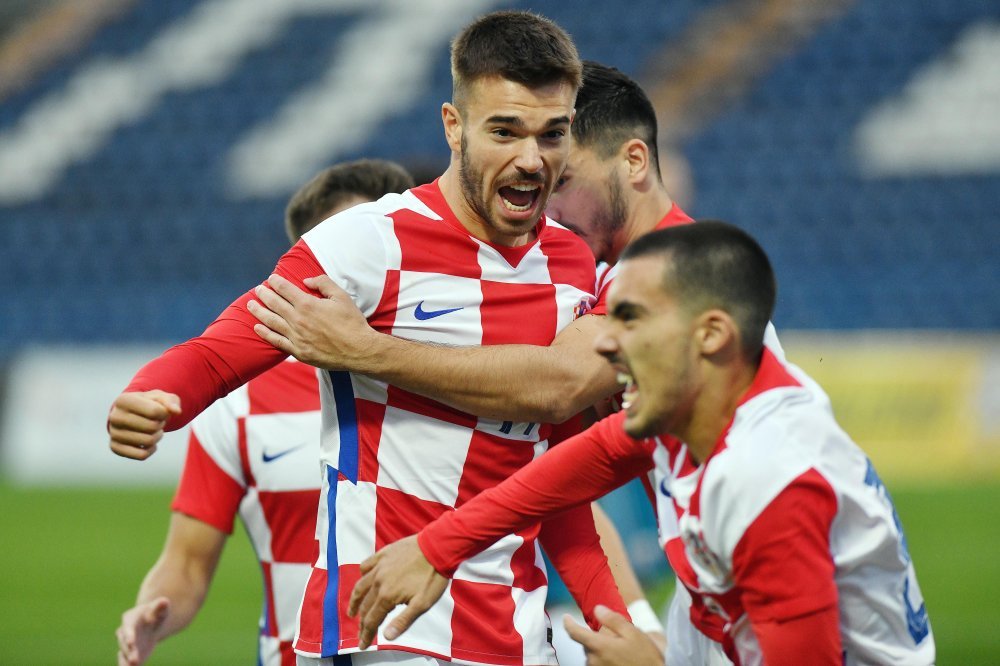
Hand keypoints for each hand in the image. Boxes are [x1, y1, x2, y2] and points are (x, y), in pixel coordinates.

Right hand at [108, 391, 180, 459]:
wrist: (131, 413)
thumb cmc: (148, 403)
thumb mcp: (160, 397)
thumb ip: (170, 401)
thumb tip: (177, 412)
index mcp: (124, 400)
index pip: (155, 411)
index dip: (164, 413)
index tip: (161, 410)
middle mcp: (114, 416)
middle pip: (152, 427)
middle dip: (161, 424)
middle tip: (157, 421)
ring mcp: (113, 433)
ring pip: (148, 442)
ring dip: (157, 436)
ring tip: (153, 430)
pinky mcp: (115, 447)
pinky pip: (141, 455)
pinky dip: (151, 449)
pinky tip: (149, 443)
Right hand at [116, 597, 169, 665]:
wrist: (153, 623)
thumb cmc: (157, 613)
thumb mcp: (160, 608)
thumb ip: (161, 605)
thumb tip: (164, 601)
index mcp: (130, 619)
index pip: (128, 627)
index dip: (129, 634)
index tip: (131, 642)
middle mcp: (124, 632)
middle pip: (124, 643)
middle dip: (129, 651)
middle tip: (135, 660)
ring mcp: (126, 644)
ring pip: (124, 653)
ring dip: (127, 660)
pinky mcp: (129, 653)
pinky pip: (125, 661)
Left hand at [247, 274, 379, 371]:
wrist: (359, 350)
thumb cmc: (352, 322)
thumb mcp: (341, 296)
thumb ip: (323, 283)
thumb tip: (306, 281)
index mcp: (308, 305)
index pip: (285, 289)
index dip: (276, 282)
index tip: (271, 278)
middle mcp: (298, 320)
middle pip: (274, 304)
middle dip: (264, 294)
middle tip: (258, 289)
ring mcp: (296, 337)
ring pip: (271, 322)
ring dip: (258, 312)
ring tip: (250, 305)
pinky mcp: (298, 351)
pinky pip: (276, 341)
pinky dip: (265, 333)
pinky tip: (257, 327)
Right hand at [347, 535, 448, 649]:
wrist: (438, 547)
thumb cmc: (432, 577)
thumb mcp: (422, 604)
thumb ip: (403, 621)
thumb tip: (386, 636)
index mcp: (387, 595)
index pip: (371, 620)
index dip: (366, 634)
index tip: (362, 645)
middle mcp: (378, 581)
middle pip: (365, 605)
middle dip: (362, 622)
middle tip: (360, 632)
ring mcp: (379, 566)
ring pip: (361, 586)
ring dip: (355, 601)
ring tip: (352, 611)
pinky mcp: (383, 554)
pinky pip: (366, 565)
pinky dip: (363, 575)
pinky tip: (364, 579)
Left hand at [564, 605, 664, 665]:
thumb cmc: (645, 656)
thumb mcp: (633, 633)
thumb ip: (613, 620)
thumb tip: (597, 609)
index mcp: (600, 646)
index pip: (575, 633)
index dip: (568, 623)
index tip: (566, 617)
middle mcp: (594, 661)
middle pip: (586, 644)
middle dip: (596, 638)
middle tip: (616, 639)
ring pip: (591, 655)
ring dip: (600, 650)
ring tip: (620, 652)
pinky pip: (596, 664)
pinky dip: (603, 659)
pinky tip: (618, 660)